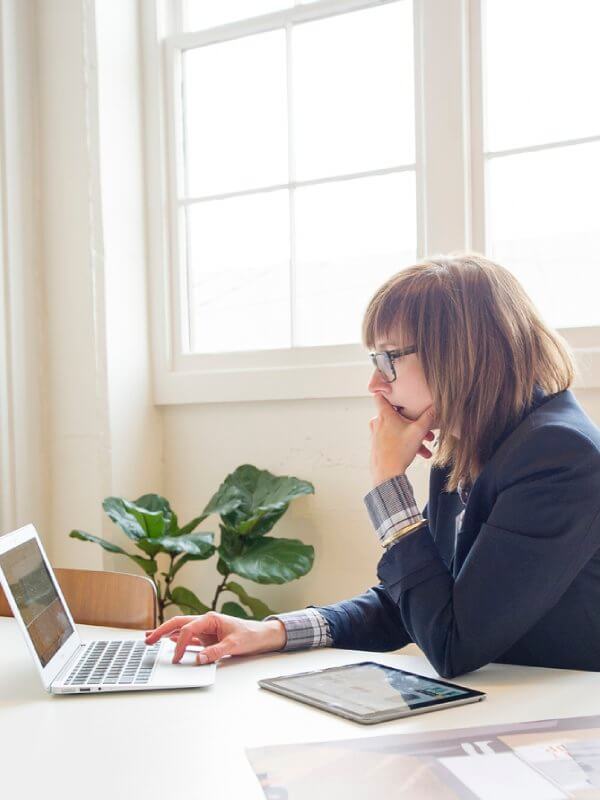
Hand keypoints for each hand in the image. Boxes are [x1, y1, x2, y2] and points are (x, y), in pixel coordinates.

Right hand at [144, 612, 286, 664]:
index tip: (176, 659)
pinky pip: (188, 638)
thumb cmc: (251, 635)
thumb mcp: (235, 645)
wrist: (262, 636)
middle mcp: (205, 622)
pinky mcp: (207, 638)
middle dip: (162, 630)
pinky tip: (167, 641)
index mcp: (210, 618)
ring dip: (166, 634)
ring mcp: (205, 630)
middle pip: (178, 624)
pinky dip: (176, 640)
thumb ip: (216, 652)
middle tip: (147, 639)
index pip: (188, 629)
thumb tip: (200, 659)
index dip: (179, 644)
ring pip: (181, 630)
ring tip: (150, 638)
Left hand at [369, 394, 435, 485]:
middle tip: (424, 430)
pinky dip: (406, 443)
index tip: (395, 390)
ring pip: (397, 430)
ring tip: (426, 447)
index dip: (386, 391)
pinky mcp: (378, 445)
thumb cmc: (399, 451)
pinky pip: (394, 439)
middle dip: (413, 422)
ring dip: (413, 436)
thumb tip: (437, 406)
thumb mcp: (418, 432)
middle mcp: (378, 422)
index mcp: (385, 415)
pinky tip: (420, 454)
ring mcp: (376, 434)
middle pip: (396, 416)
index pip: (380, 395)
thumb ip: (428, 417)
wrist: (386, 474)